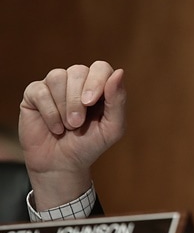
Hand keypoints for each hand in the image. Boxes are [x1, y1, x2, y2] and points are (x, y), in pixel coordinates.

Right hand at [19, 61, 125, 209]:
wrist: (62, 164)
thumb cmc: (89, 144)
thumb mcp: (112, 128)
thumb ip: (118, 101)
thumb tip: (119, 72)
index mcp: (100, 86)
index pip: (101, 67)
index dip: (96, 81)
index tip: (90, 103)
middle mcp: (78, 80)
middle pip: (78, 71)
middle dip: (77, 100)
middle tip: (77, 123)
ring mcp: (55, 85)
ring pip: (57, 77)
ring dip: (63, 106)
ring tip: (68, 126)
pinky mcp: (34, 93)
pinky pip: (40, 90)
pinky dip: (49, 112)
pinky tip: (54, 127)